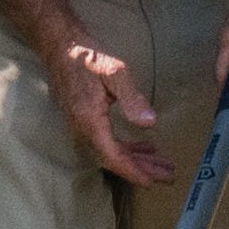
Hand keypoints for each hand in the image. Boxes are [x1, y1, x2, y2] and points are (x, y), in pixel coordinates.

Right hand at [43, 31, 178, 188]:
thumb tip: (150, 123)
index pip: (112, 156)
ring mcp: (81, 126)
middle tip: (168, 176)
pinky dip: (126, 147)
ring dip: (136, 159)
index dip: (132, 171)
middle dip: (141, 169)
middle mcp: (83, 129)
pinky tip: (144, 147)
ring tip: (161, 163)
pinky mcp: (84, 121)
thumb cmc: (88, 57)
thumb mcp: (115, 73)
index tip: (151, 182)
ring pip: (111, 152)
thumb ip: (132, 99)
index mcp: (90, 121)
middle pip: (114, 159)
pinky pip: (106, 142)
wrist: (60, 47)